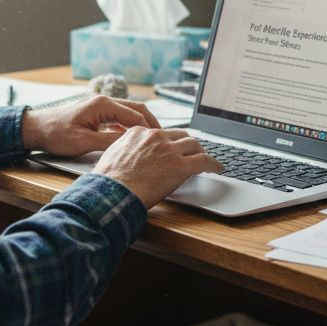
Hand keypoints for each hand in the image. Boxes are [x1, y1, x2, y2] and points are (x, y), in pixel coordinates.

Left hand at [21, 95, 160, 155]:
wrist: (36, 129)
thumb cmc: (55, 133)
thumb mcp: (84, 142)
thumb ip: (109, 142)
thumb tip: (131, 145)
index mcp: (103, 105)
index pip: (136, 115)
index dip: (150, 130)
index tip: (161, 142)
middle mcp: (104, 102)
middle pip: (137, 110)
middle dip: (151, 125)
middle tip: (164, 140)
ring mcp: (100, 107)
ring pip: (129, 114)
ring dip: (141, 126)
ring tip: (152, 141)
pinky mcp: (96, 114)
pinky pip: (119, 119)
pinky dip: (129, 128)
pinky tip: (133, 141)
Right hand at [93, 126, 223, 208]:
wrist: (112, 193)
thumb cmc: (109, 181)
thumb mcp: (112, 155)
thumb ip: (125, 149)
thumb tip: (131, 156)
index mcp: (139, 133)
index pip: (162, 133)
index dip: (170, 142)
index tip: (173, 148)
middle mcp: (156, 137)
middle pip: (181, 135)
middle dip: (188, 144)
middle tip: (193, 153)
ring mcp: (169, 150)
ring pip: (194, 145)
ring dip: (201, 153)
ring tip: (206, 160)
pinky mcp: (180, 165)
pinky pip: (204, 161)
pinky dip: (214, 164)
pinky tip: (218, 168)